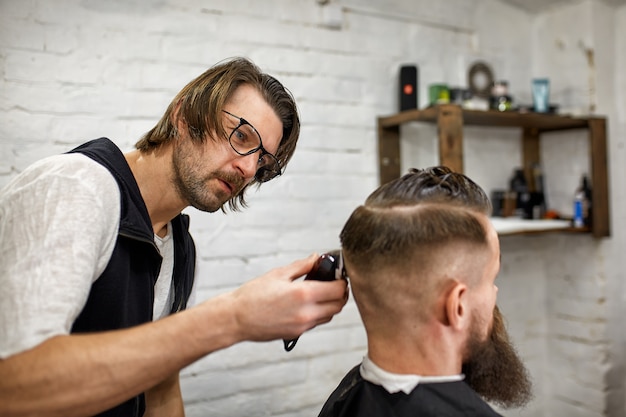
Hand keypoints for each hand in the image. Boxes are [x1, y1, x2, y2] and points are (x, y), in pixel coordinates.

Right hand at [229, 253, 348, 341]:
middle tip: (331, 283)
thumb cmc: (252, 295)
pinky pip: (316, 322)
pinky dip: (318, 312)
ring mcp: (302, 326)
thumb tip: (317, 258)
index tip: (337, 275)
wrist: (236, 318)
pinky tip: (305, 304)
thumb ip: (302, 266)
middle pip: (338, 305)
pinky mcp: (297, 333)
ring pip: (329, 315)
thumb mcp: (278, 274)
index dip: (341, 281)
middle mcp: (306, 313)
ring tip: (318, 292)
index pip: (338, 290)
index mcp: (303, 294)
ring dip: (329, 304)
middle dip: (339, 293)